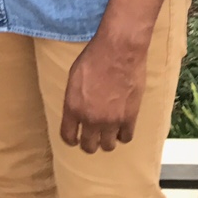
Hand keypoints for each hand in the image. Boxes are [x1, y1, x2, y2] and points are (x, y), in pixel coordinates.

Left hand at [59, 28, 149, 153]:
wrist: (119, 51)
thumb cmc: (94, 57)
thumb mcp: (74, 77)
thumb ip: (74, 98)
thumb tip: (77, 111)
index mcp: (73, 108)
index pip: (68, 136)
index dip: (71, 139)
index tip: (75, 138)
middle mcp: (90, 119)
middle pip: (89, 146)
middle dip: (89, 142)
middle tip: (93, 136)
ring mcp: (111, 121)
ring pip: (108, 146)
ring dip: (107, 140)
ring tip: (108, 131)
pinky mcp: (129, 118)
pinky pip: (126, 138)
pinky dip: (123, 134)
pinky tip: (122, 126)